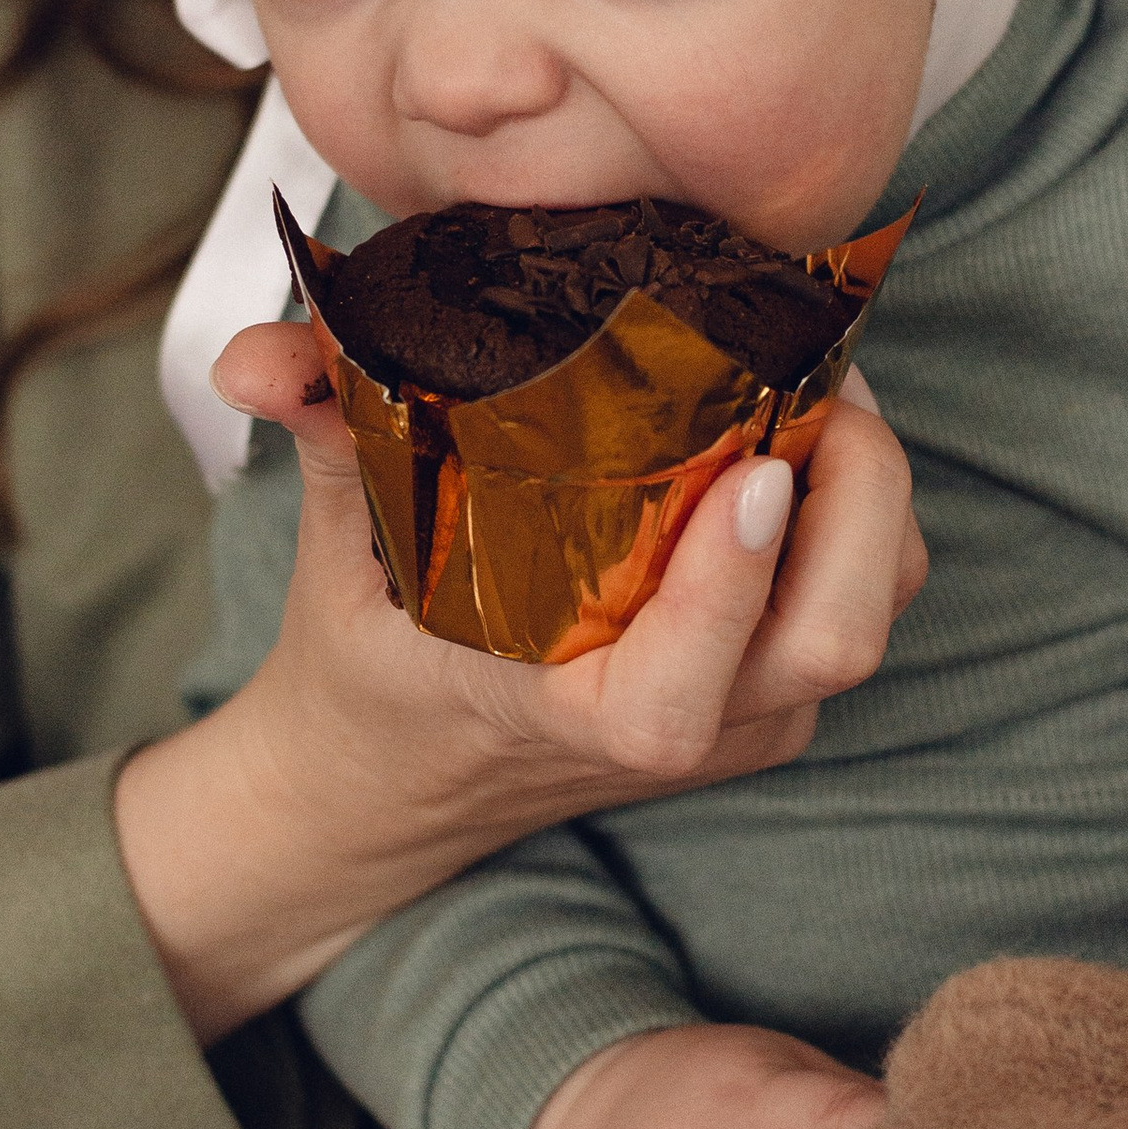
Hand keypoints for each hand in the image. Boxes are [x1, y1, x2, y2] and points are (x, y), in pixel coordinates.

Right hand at [115, 336, 924, 1039]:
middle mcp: (682, 734)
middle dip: (859, 498)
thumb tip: (253, 355)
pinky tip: (811, 413)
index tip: (753, 472)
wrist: (392, 773)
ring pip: (872, 610)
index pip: (681, 698)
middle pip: (834, 641)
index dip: (731, 590)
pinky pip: (863, 598)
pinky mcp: (775, 693)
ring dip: (874, 490)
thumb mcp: (337, 541)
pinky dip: (863, 510)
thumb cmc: (375, 652)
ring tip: (819, 370)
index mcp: (570, 719)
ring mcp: (744, 720)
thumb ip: (320, 427)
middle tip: (814, 369)